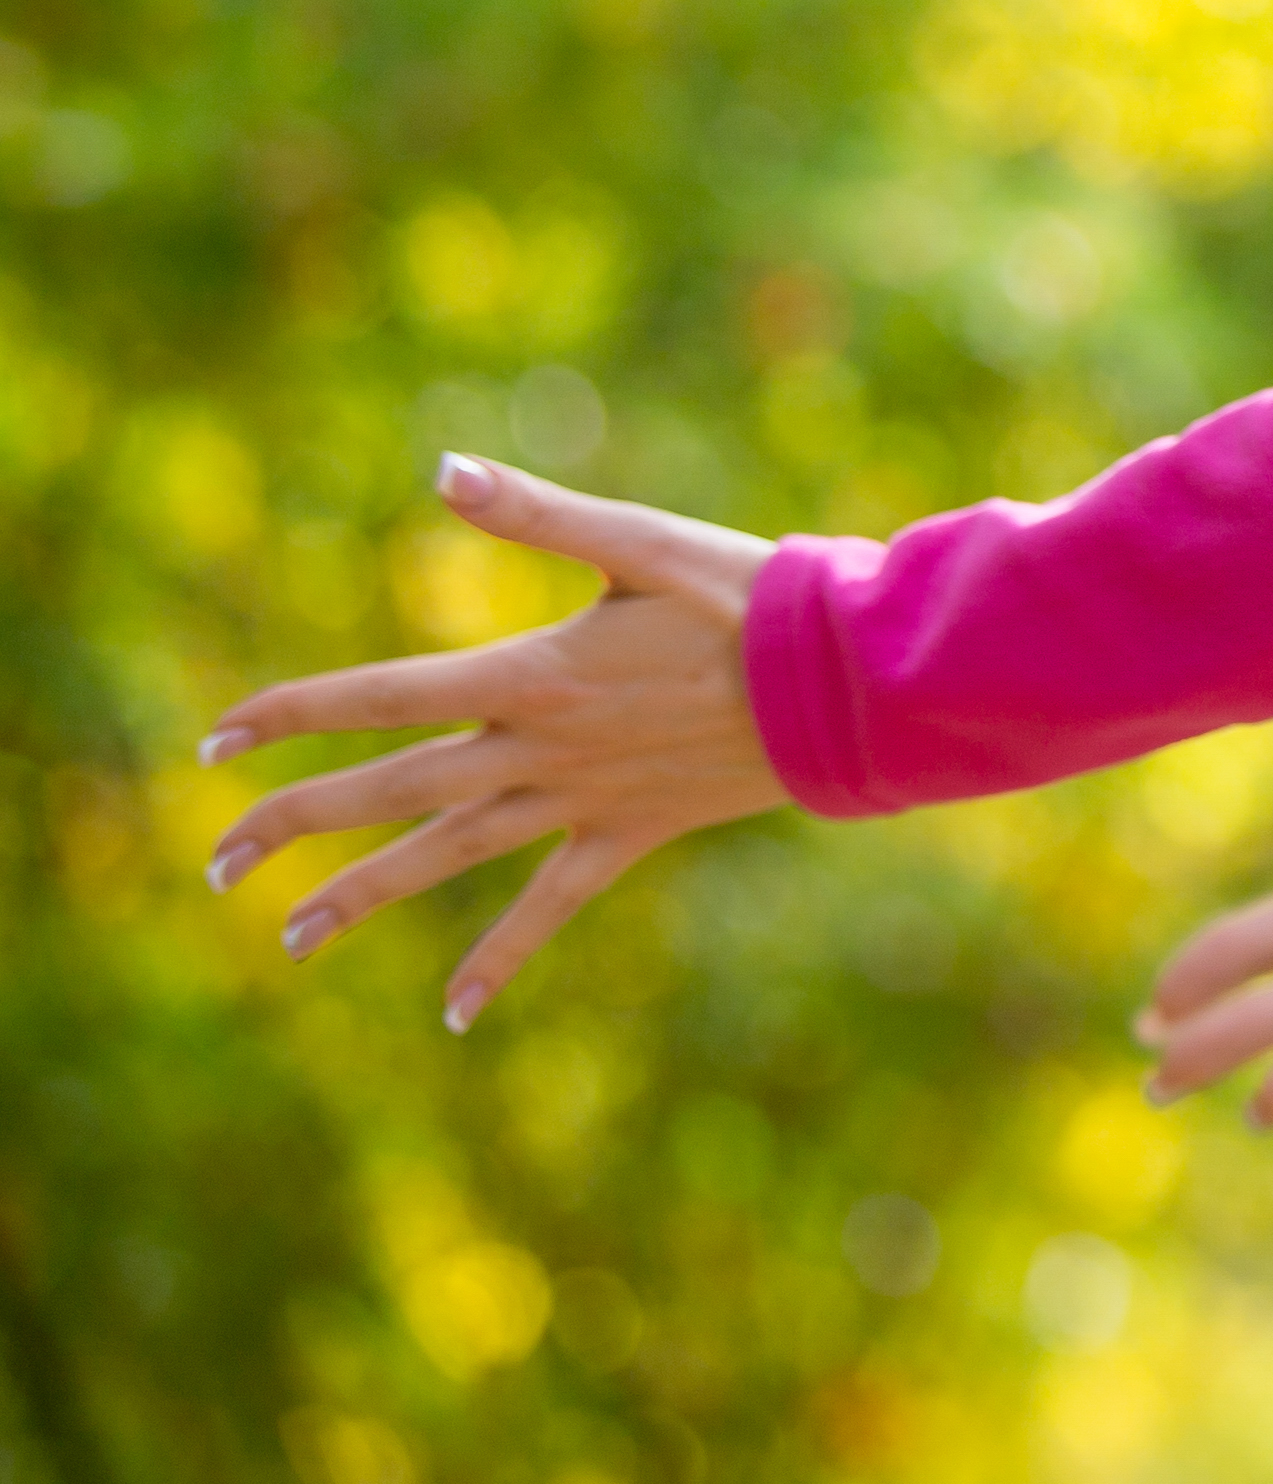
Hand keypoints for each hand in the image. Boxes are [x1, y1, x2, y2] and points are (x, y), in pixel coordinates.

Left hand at [205, 455, 786, 1029]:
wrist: (848, 683)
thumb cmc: (750, 596)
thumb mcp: (643, 541)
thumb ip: (538, 515)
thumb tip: (442, 470)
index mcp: (529, 673)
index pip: (377, 696)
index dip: (290, 715)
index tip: (214, 742)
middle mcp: (538, 748)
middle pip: (389, 791)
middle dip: (292, 821)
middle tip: (214, 861)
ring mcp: (582, 800)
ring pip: (448, 857)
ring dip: (362, 896)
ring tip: (286, 939)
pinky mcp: (630, 832)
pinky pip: (550, 907)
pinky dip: (500, 959)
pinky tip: (452, 1013)